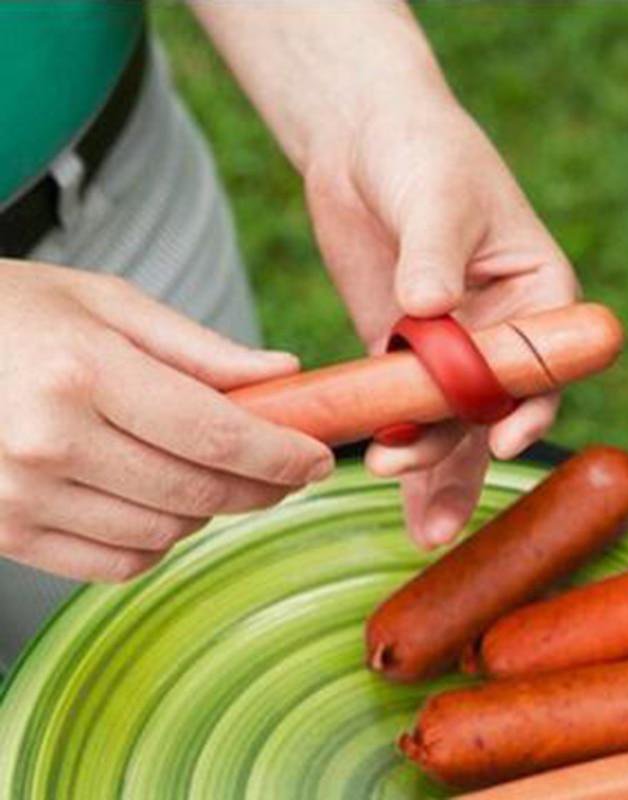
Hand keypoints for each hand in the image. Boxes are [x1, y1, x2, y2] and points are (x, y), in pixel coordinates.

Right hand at [0, 261, 332, 581]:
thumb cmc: (10, 314)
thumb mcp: (106, 304)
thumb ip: (199, 348)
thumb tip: (283, 372)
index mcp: (83, 373)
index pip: (215, 434)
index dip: (281, 455)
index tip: (318, 458)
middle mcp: (51, 443)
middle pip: (199, 492)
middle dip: (264, 488)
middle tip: (289, 470)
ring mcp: (22, 497)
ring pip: (164, 533)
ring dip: (211, 510)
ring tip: (217, 474)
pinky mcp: (5, 533)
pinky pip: (115, 563)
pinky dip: (159, 541)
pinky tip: (163, 503)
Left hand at [192, 1, 578, 548]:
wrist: (365, 144)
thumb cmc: (422, 150)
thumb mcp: (436, 190)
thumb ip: (435, 251)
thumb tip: (428, 304)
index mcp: (538, 291)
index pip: (546, 359)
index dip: (530, 403)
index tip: (503, 436)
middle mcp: (502, 328)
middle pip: (495, 407)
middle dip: (467, 457)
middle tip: (430, 503)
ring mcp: (451, 347)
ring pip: (452, 424)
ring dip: (436, 474)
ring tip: (423, 531)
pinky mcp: (402, 353)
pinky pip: (404, 409)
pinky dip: (400, 448)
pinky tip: (394, 492)